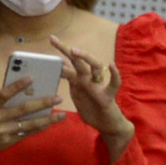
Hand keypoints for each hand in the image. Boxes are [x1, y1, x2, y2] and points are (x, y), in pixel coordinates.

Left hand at [52, 33, 130, 147]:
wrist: (106, 125)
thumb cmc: (91, 108)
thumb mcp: (76, 93)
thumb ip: (70, 81)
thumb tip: (58, 68)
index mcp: (79, 80)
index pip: (68, 63)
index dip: (59, 53)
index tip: (51, 39)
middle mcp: (88, 79)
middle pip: (78, 60)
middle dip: (66, 49)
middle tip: (54, 40)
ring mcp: (98, 86)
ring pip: (95, 66)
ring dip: (85, 57)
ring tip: (74, 51)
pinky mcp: (108, 96)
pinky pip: (113, 84)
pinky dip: (114, 75)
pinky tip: (111, 66)